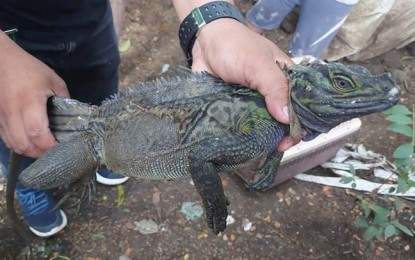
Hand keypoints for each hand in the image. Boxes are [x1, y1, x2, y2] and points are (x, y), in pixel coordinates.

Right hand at [0, 33, 69, 157]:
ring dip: (29, 151)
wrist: (0, 59)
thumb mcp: (54, 81)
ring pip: (13, 144)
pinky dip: (18, 144)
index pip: (38, 133)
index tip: (62, 147)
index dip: (49, 145)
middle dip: (40, 152)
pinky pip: (5, 139)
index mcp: (29, 101)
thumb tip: (73, 119)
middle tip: (53, 151)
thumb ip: (65, 100)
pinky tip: (29, 142)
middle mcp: (12, 111)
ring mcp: (1, 116)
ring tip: (42, 148)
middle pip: (24, 144)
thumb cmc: (30, 69)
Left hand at [190, 19, 299, 150]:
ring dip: (262, 139)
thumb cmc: (235, 46)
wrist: (205, 42)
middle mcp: (273, 94)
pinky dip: (243, 136)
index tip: (289, 140)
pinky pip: (243, 126)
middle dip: (281, 137)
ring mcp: (254, 103)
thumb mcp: (258, 64)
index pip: (301, 107)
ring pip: (263, 126)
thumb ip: (274, 87)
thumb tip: (287, 119)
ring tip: (257, 153)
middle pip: (283, 121)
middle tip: (273, 149)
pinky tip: (242, 148)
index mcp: (286, 81)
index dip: (299, 125)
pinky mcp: (237, 108)